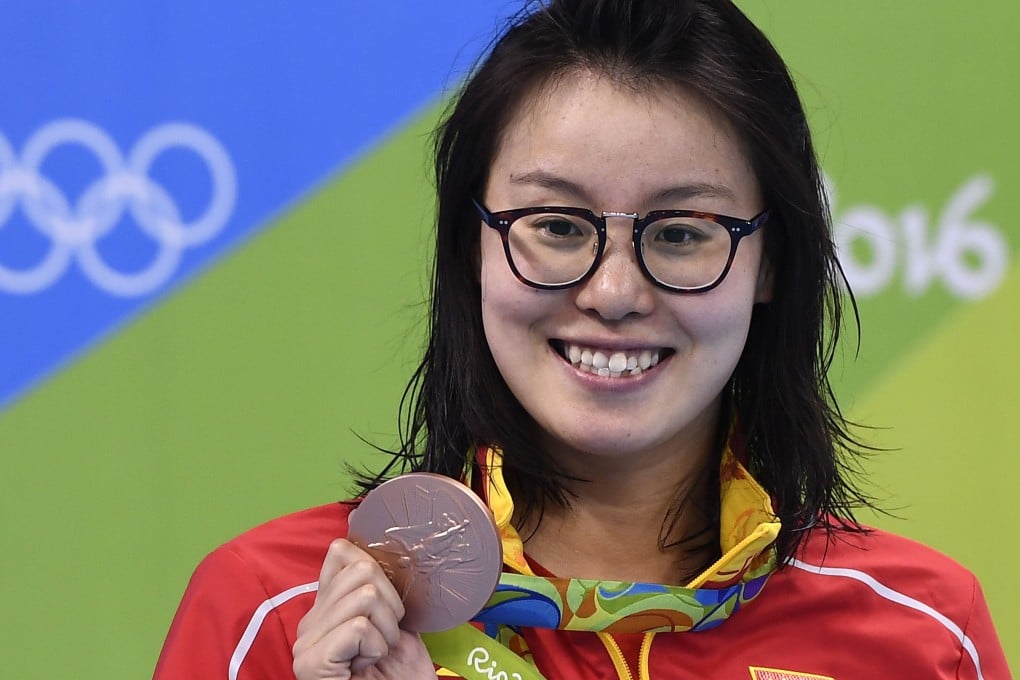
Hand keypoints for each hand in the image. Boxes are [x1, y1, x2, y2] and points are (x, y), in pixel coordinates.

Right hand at [292, 539, 436, 678]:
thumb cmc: (399, 677)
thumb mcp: (395, 624)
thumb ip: (382, 591)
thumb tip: (384, 552)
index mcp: (326, 608)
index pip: (341, 552)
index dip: (377, 571)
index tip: (384, 612)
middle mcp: (309, 622)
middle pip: (361, 569)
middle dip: (390, 605)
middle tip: (383, 640)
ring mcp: (306, 643)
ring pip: (365, 596)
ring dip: (386, 631)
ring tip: (376, 655)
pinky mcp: (312, 663)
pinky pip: (359, 627)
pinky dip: (377, 647)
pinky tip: (366, 667)